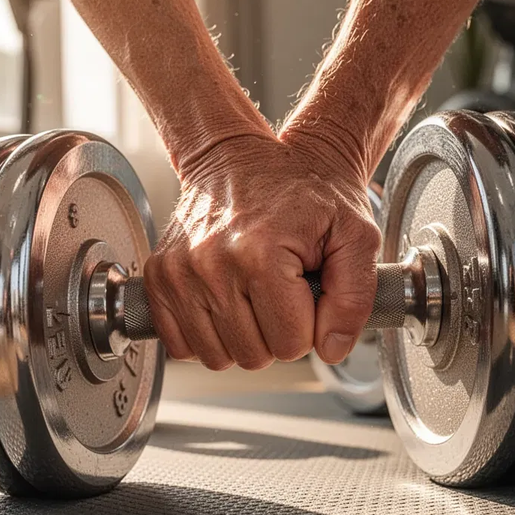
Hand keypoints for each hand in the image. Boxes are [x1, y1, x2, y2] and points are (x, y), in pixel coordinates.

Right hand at [144, 132, 380, 369]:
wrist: (241, 156)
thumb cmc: (301, 191)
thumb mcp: (355, 234)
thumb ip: (355, 297)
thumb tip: (332, 349)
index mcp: (261, 254)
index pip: (291, 344)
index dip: (310, 325)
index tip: (307, 290)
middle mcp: (211, 265)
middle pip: (253, 356)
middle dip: (276, 333)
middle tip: (282, 291)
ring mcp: (179, 273)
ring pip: (216, 358)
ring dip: (241, 337)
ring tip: (254, 295)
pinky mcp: (159, 277)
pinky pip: (180, 344)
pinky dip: (206, 335)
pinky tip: (226, 304)